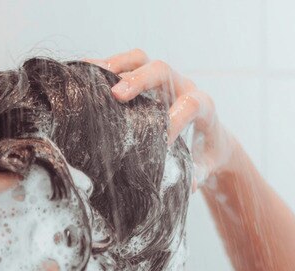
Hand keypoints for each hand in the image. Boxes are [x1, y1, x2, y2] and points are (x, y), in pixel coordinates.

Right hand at [84, 49, 234, 190]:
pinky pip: (125, 65)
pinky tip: (85, 74)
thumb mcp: (206, 166)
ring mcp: (162, 79)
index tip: (159, 139)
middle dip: (138, 80)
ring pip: (140, 60)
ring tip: (92, 75)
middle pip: (161, 71)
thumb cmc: (205, 153)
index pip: (190, 104)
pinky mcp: (145, 79)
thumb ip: (199, 173)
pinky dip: (105, 68)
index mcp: (203, 106)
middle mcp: (183, 85)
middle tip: (116, 95)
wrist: (210, 138)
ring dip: (116, 65)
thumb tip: (190, 186)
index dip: (174, 119)